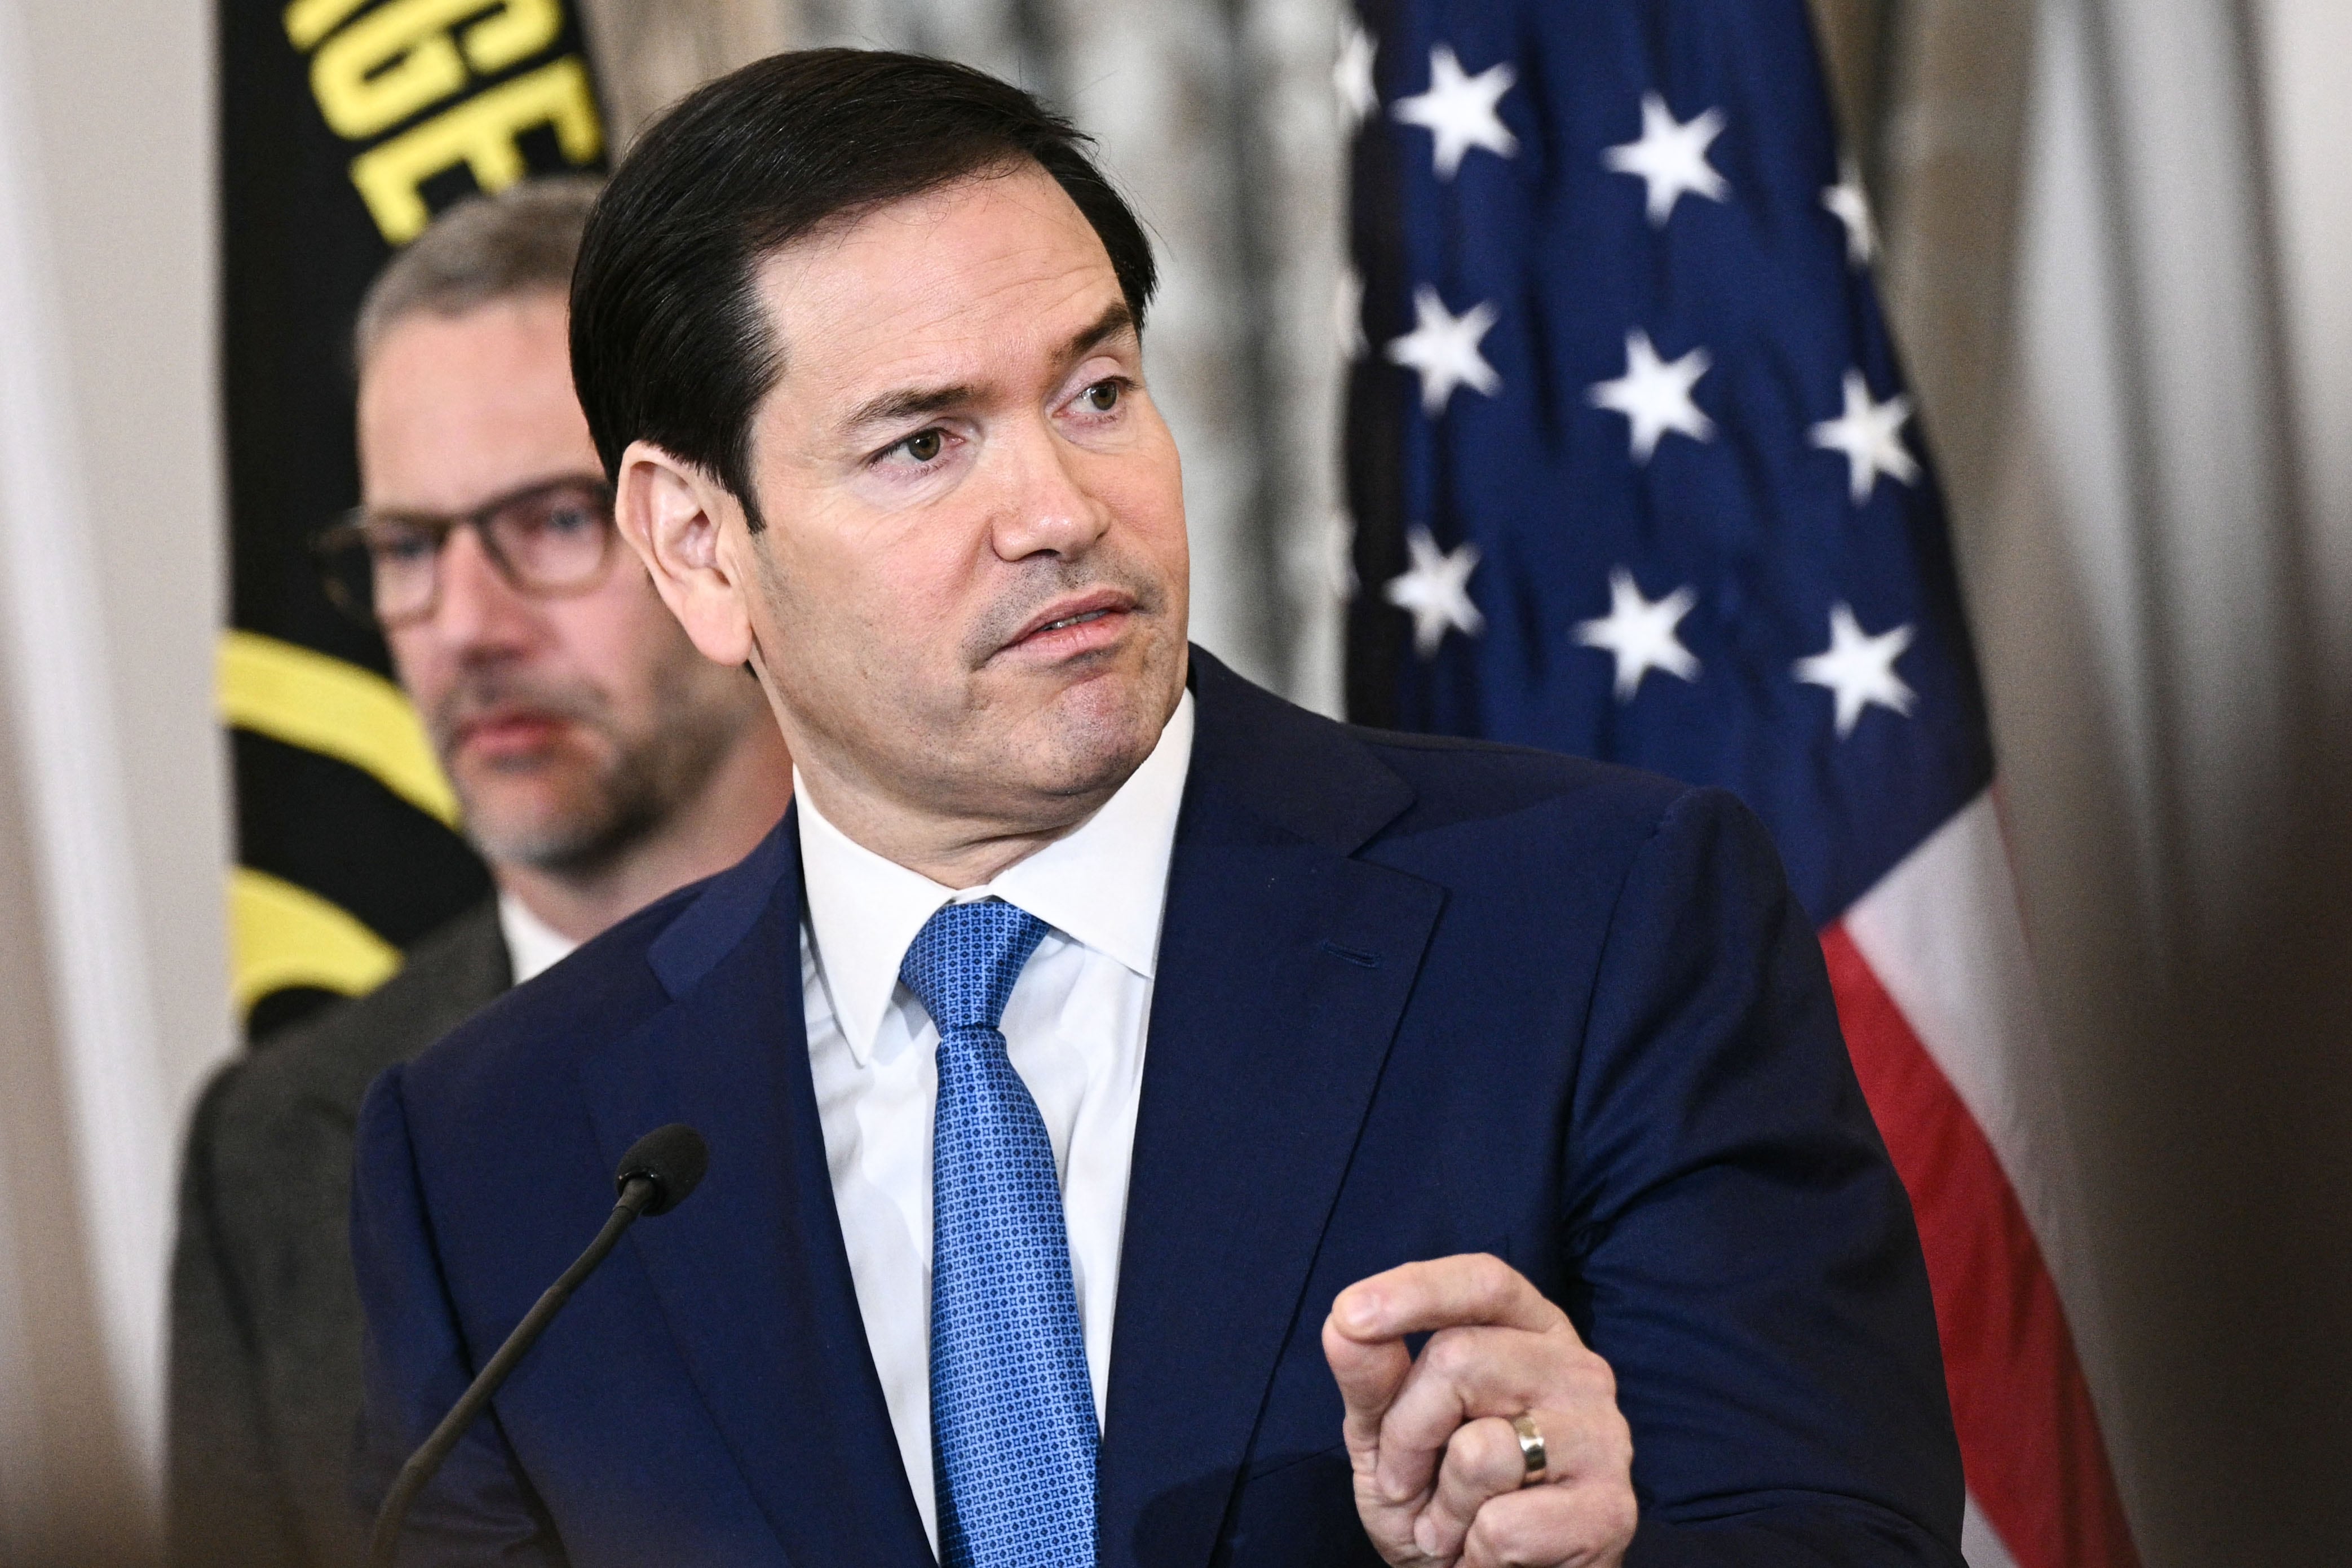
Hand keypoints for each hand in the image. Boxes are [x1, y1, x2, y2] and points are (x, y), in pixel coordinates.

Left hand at [1322, 1254, 1635, 1567]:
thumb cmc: (1441, 1499)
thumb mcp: (1387, 1438)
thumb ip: (1371, 1380)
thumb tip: (1343, 1323)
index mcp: (1530, 1331)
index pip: (1484, 1282)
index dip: (1418, 1290)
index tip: (1350, 1314)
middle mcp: (1577, 1368)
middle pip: (1459, 1359)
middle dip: (1406, 1433)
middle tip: (1409, 1483)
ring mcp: (1603, 1436)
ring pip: (1481, 1449)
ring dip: (1442, 1506)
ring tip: (1456, 1525)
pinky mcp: (1612, 1510)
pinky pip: (1504, 1525)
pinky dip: (1474, 1552)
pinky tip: (1491, 1556)